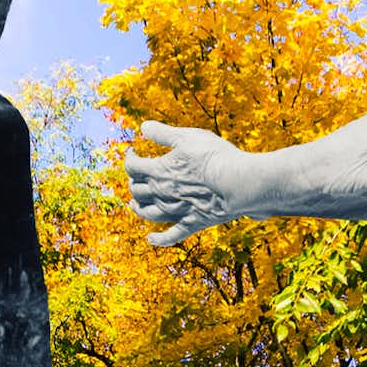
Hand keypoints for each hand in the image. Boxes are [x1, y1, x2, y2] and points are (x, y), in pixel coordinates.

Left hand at [124, 119, 248, 245]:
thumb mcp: (188, 137)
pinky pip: (171, 235)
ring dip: (138, 207)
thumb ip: (163, 133)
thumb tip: (143, 127)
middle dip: (134, 180)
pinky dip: (159, 239)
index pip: (133, 166)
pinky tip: (151, 239)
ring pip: (147, 213)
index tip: (133, 151)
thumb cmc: (214, 157)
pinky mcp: (191, 223)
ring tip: (135, 204)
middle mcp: (162, 193)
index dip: (130, 158)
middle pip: (137, 190)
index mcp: (158, 170)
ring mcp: (175, 211)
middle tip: (138, 174)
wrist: (237, 183)